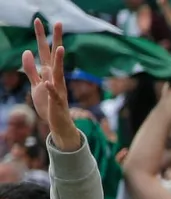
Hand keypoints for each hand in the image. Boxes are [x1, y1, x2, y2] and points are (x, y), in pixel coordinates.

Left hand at [23, 20, 78, 151]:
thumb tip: (27, 52)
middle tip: (59, 23)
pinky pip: (54, 95)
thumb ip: (31, 69)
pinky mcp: (57, 103)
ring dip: (60, 62)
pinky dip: (51, 89)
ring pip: (59, 73)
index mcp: (50, 73)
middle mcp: (56, 78)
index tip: (39, 21)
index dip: (42, 37)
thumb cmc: (48, 104)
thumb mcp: (36, 84)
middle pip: (55, 57)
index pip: (45, 52)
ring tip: (61, 49)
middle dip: (57, 40)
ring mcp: (58, 90)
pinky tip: (47, 82)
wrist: (58, 124)